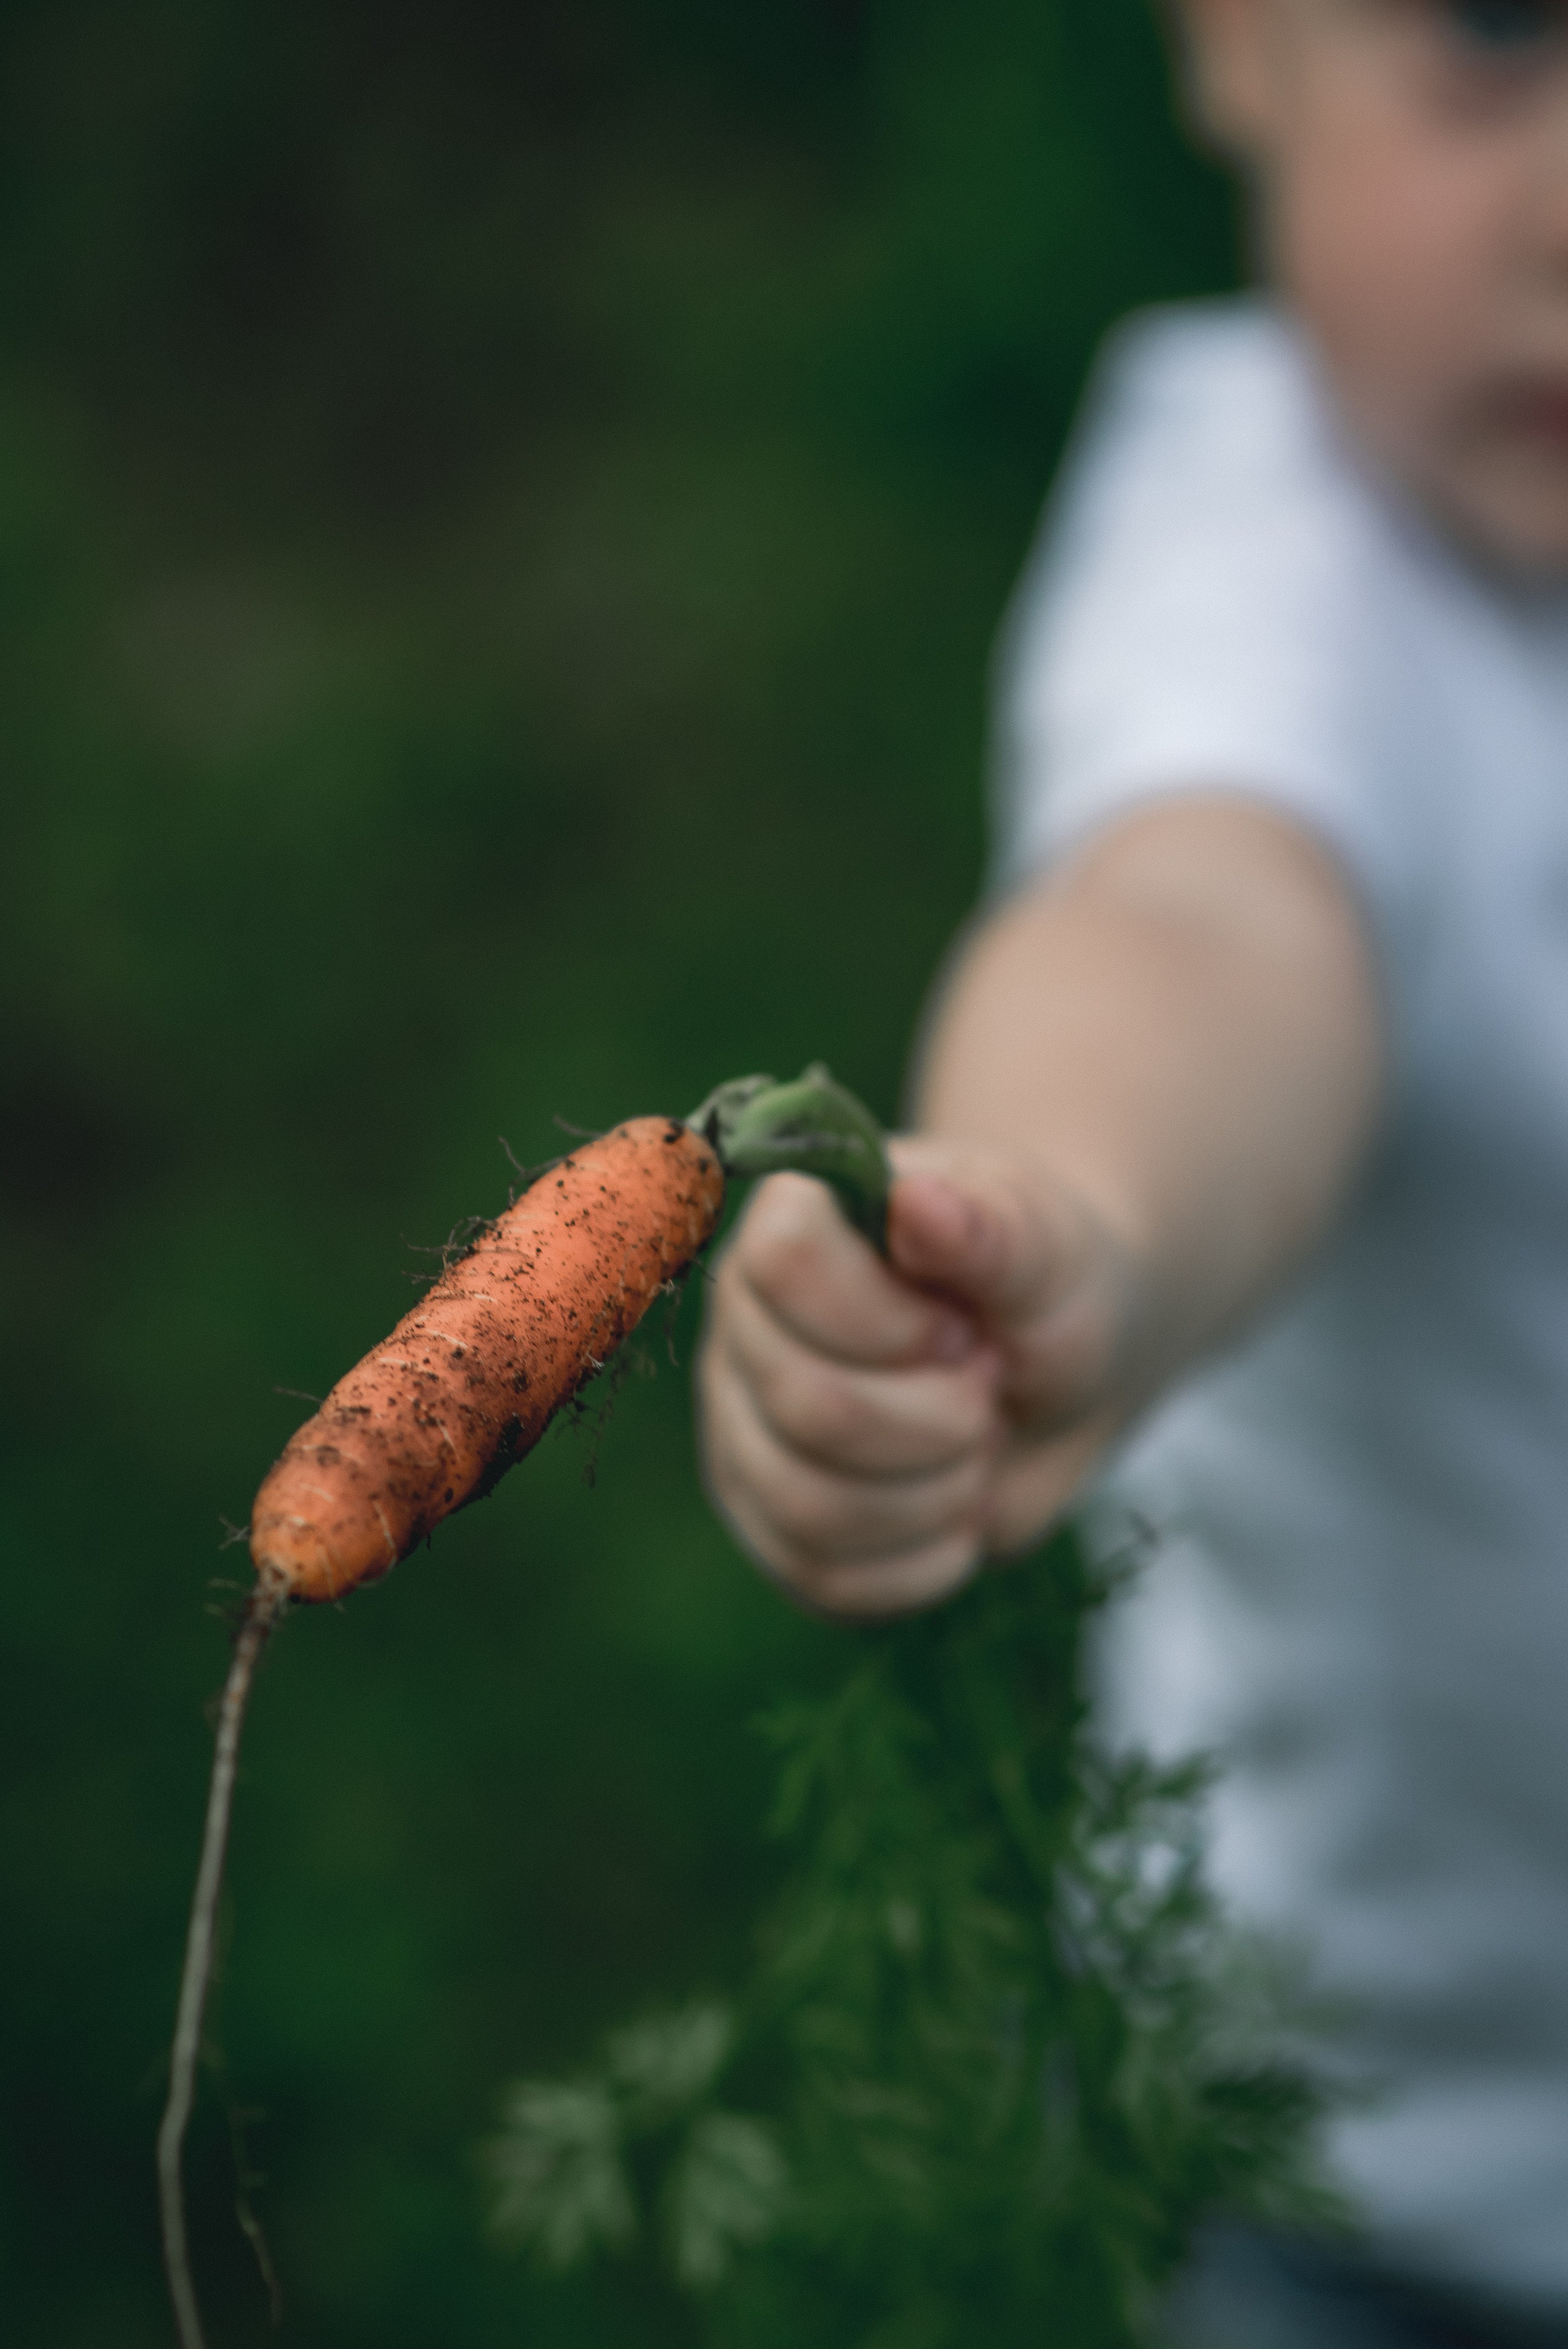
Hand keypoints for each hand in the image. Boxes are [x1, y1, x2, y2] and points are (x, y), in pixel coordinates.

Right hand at [695, 1137, 1136, 1618]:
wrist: (1057, 1376)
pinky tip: (962, 1513)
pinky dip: (923, 1561)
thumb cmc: (1043, 1287)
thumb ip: (989, 1229)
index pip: (786, 1266)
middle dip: (938, 1418)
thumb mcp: (1045, 1249)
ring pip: (808, 1506)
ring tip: (978, 1449)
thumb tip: (917, 1203)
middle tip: (990, 1389)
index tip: (963, 1327)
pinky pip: (824, 1579)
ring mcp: (745, 1431)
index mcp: (792, 1222)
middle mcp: (745, 1325)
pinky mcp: (771, 1525)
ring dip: (935, 1495)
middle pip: (805, 1402)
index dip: (892, 1319)